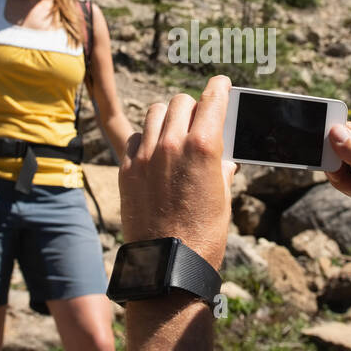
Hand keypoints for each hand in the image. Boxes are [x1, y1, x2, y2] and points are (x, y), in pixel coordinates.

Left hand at [119, 76, 235, 270]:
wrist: (169, 266)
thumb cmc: (204, 235)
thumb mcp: (223, 197)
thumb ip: (221, 167)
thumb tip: (223, 157)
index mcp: (204, 146)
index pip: (212, 99)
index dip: (219, 88)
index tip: (221, 85)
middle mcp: (171, 143)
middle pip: (181, 102)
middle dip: (193, 107)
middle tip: (199, 121)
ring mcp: (145, 155)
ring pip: (155, 113)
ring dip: (167, 118)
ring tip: (174, 134)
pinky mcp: (126, 169)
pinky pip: (136, 137)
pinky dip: (146, 138)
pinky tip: (154, 153)